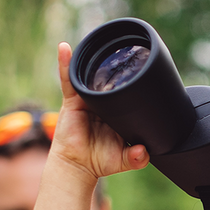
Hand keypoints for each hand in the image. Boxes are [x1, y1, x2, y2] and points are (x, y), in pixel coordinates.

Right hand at [49, 42, 150, 179]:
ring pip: (90, 76)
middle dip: (114, 66)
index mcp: (117, 111)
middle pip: (109, 80)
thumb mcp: (123, 160)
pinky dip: (65, 64)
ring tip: (100, 43)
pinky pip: (68, 80)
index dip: (132, 81)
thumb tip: (143, 153)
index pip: (126, 91)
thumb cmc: (99, 161)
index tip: (143, 68)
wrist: (78, 167)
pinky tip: (65, 48)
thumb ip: (136, 158)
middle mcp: (102, 103)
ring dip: (92, 60)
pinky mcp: (71, 101)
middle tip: (127, 51)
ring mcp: (86, 100)